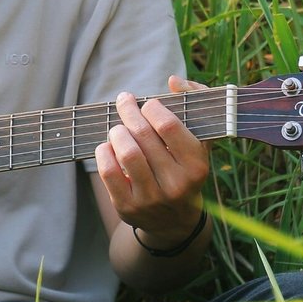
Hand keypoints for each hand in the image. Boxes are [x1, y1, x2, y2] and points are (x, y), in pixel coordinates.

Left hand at [95, 76, 211, 246]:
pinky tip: (108, 146)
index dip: (153, 108)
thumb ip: (194, 103)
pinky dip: (103, 152)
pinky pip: (108, 171)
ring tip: (118, 128)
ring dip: (117, 132)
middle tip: (124, 102)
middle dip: (129, 111)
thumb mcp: (199, 140)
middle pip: (143, 135)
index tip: (148, 104)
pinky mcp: (127, 207)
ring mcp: (151, 199)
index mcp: (197, 165)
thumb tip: (172, 81)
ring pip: (126, 152)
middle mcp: (176, 184)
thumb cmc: (185, 168)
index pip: (169, 126)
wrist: (174, 220)